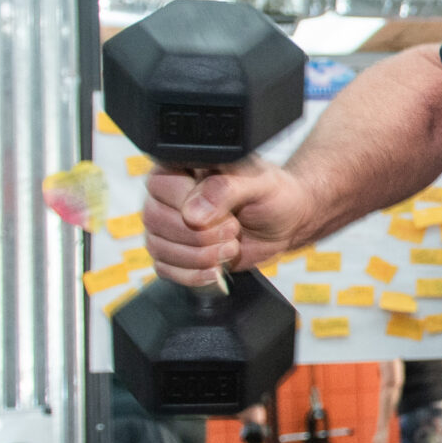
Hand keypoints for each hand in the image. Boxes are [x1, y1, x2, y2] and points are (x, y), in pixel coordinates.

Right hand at [142, 157, 312, 286]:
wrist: (285, 223)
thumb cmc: (272, 195)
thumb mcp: (258, 183)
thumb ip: (226, 189)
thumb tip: (192, 213)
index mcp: (184, 167)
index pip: (160, 184)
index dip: (189, 202)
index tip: (225, 212)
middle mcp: (168, 196)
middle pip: (156, 219)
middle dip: (201, 234)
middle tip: (234, 230)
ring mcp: (167, 226)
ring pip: (158, 247)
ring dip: (200, 256)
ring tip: (231, 246)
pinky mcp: (174, 254)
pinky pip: (165, 269)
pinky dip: (193, 275)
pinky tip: (217, 269)